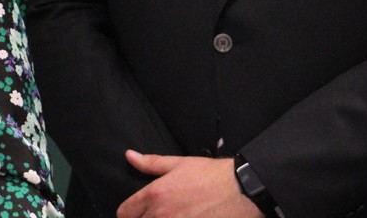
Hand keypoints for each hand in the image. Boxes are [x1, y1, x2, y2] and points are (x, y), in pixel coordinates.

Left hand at [115, 152, 262, 217]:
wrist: (240, 190)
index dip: (128, 212)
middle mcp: (161, 215)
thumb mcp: (178, 163)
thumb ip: (150, 163)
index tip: (136, 212)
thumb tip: (129, 156)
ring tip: (169, 217)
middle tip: (153, 215)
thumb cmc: (210, 175)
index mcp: (154, 195)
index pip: (125, 212)